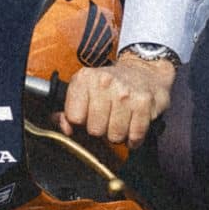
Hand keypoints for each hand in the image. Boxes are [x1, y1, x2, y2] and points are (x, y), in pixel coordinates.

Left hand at [61, 49, 175, 149]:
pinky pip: (134, 136)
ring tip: (120, 122)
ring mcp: (125, 93)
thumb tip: (64, 128)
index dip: (81, 122)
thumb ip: (68, 110)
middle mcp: (104, 82)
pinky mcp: (143, 103)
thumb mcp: (85, 89)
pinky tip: (132, 129)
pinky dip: (133, 139)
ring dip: (118, 135)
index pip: (74, 118)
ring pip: (114, 136)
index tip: (88, 117)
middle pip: (94, 130)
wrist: (144, 70)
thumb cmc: (112, 84)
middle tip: (107, 119)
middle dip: (101, 130)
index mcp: (85, 78)